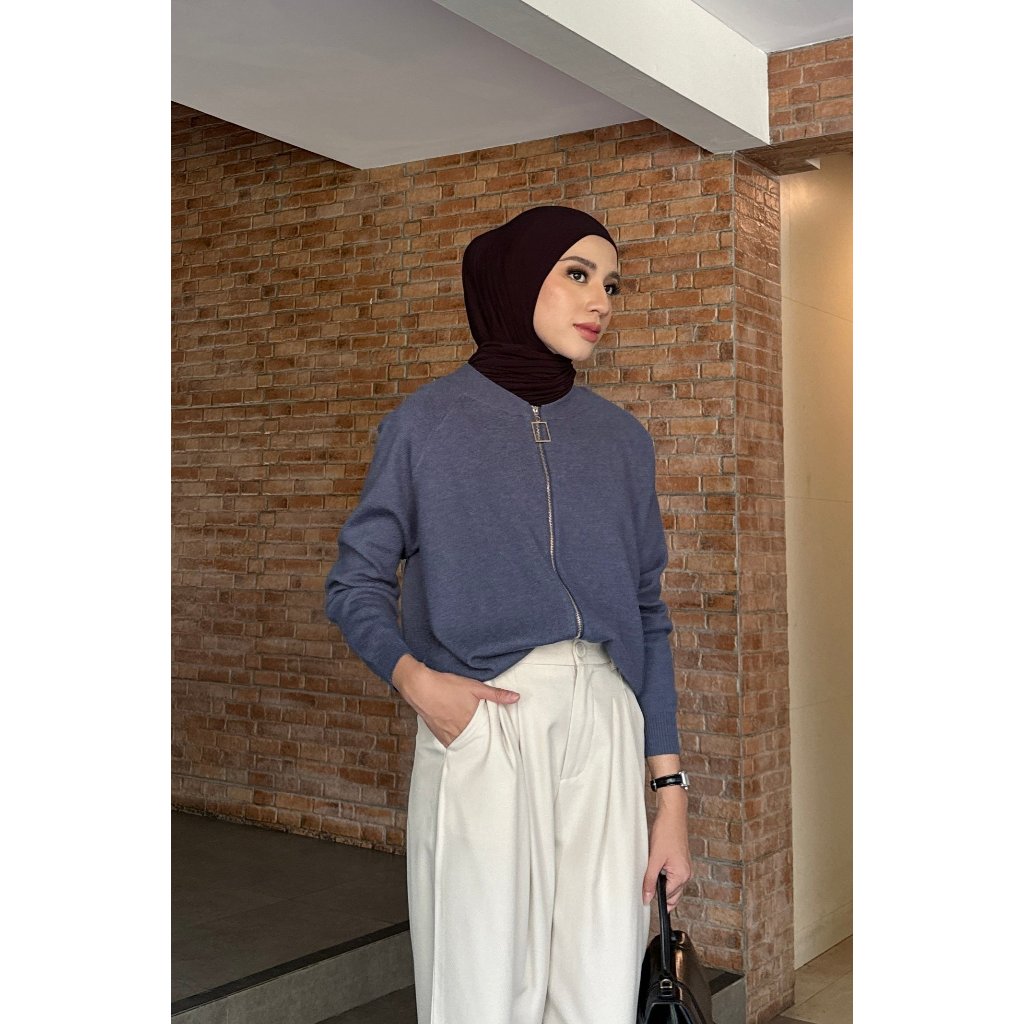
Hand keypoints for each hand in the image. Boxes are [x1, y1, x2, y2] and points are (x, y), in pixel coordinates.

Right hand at [391, 654, 519, 746]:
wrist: (420, 687)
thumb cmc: (447, 686)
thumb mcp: (475, 687)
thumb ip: (496, 694)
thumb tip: (517, 698)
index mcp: (471, 722)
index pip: (488, 736)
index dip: (495, 737)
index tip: (501, 738)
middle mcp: (459, 733)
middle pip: (476, 741)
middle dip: (482, 740)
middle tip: (490, 739)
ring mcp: (447, 735)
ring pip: (463, 743)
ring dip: (469, 741)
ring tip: (477, 738)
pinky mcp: (438, 734)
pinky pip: (450, 742)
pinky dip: (457, 740)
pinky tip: (460, 735)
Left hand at [642, 793, 691, 910]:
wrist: (672, 816)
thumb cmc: (666, 833)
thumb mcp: (654, 859)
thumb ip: (650, 881)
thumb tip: (647, 898)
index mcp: (682, 876)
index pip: (667, 897)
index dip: (654, 894)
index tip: (644, 892)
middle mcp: (687, 874)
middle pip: (672, 895)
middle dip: (660, 891)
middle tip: (648, 881)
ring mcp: (686, 868)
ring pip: (673, 886)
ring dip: (662, 883)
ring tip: (653, 868)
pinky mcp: (682, 862)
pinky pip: (674, 876)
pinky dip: (665, 875)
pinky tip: (658, 865)